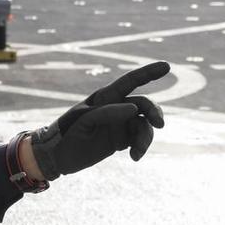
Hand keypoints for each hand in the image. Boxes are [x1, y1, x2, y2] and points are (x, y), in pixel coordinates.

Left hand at [27, 61, 169, 179]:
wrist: (56, 157)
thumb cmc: (66, 133)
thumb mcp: (84, 121)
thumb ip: (108, 112)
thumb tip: (134, 108)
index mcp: (105, 97)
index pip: (130, 81)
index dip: (149, 73)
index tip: (167, 66)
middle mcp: (115, 108)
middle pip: (143, 104)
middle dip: (153, 112)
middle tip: (159, 124)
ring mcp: (120, 124)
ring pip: (144, 125)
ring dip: (146, 137)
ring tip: (137, 152)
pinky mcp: (121, 140)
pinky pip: (139, 139)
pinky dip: (141, 147)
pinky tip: (134, 157)